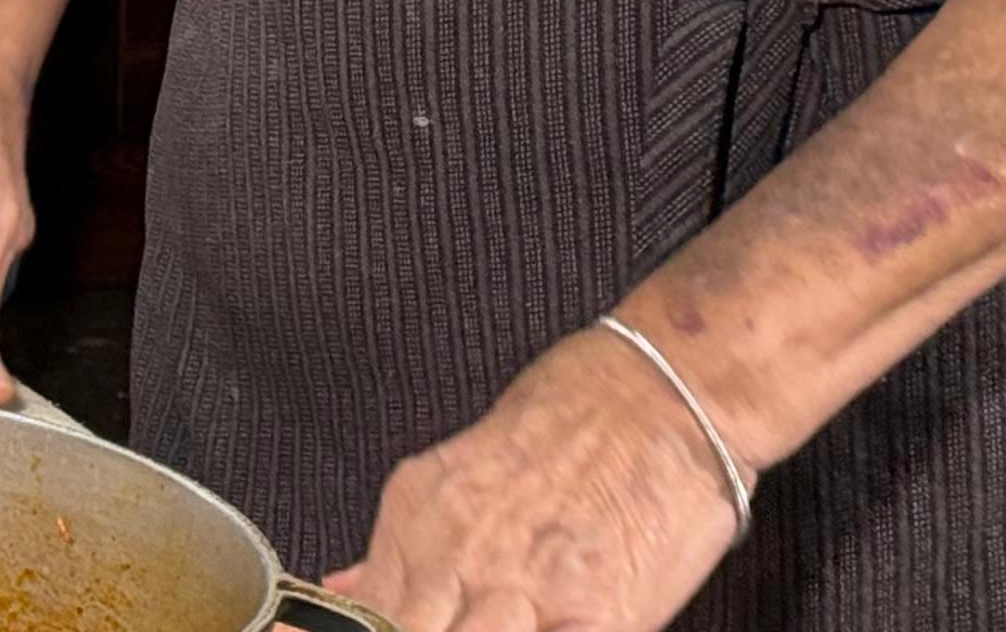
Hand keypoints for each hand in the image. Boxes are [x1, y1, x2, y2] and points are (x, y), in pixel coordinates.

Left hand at [325, 325, 744, 631]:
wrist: (660, 396)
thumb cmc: (568, 424)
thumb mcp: (456, 472)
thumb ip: (399, 545)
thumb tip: (345, 589)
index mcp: (419, 515)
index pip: (361, 613)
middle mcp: (461, 553)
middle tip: (435, 623)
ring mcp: (527, 589)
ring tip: (484, 627)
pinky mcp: (597, 618)